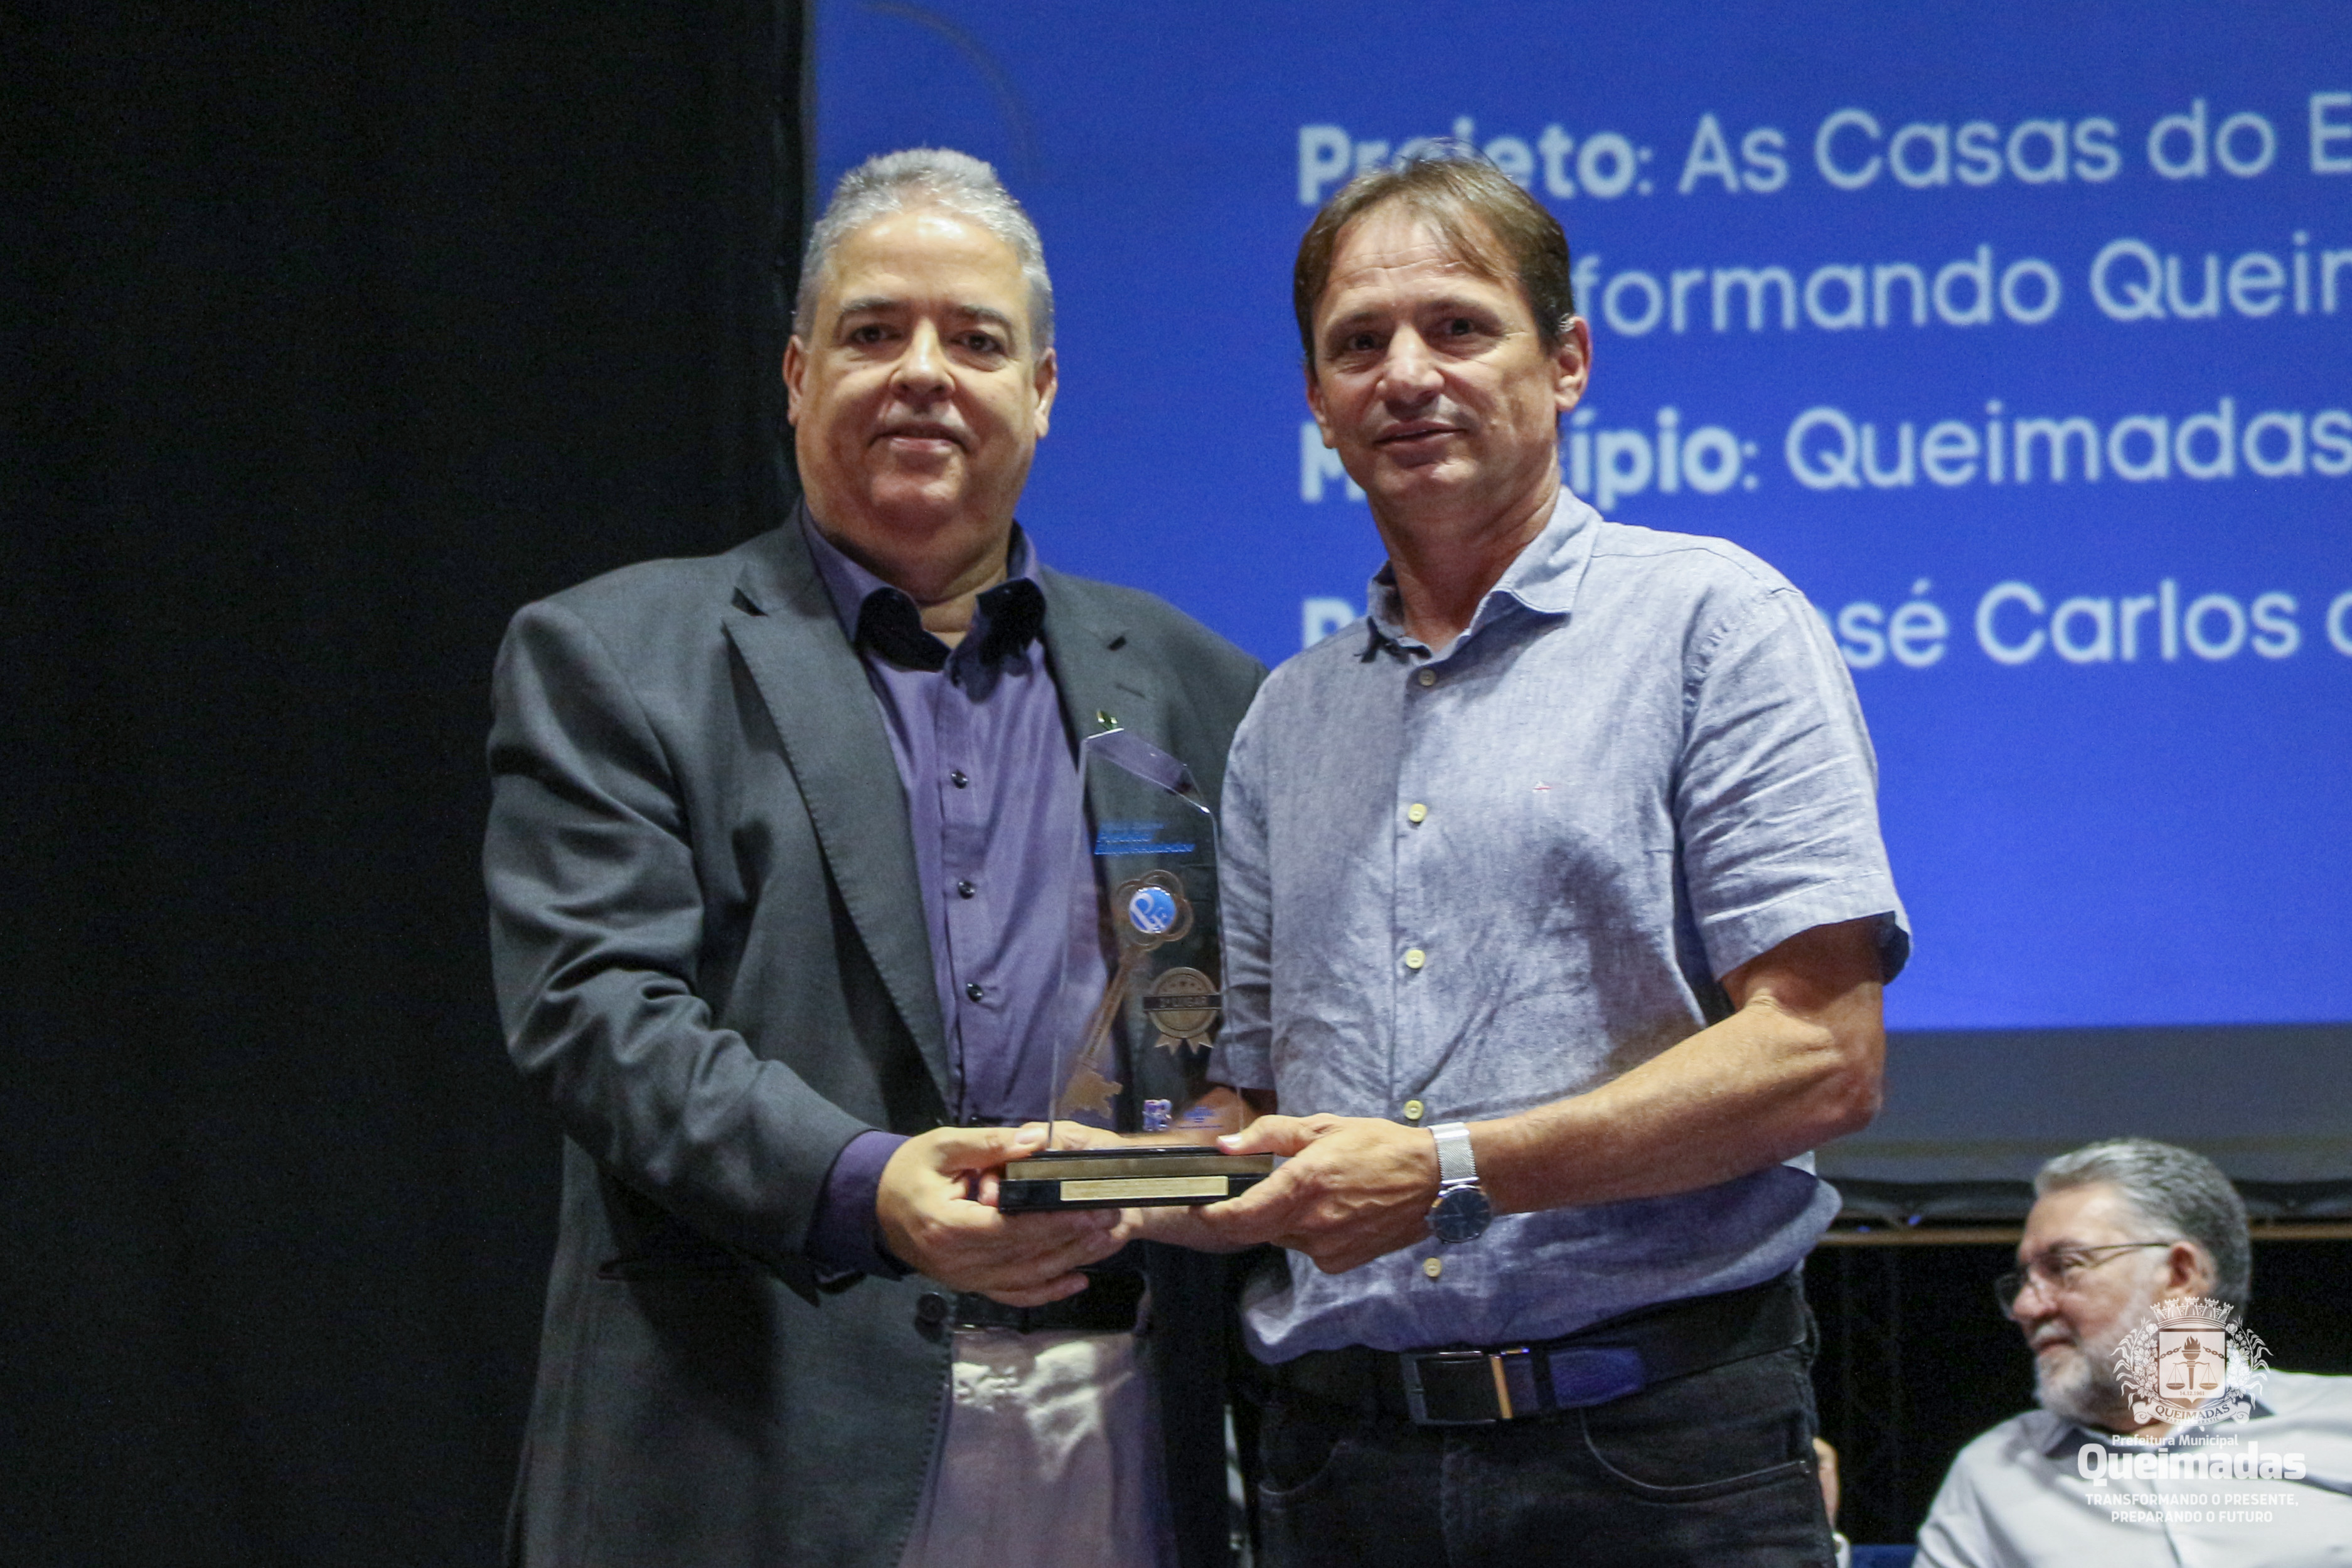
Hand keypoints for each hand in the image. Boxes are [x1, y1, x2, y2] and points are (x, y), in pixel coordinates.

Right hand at [875, 1125, 1124, 1305]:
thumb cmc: (908, 1172)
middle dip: (1073, 1237)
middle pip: (1026, 1255)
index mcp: (950, 1226)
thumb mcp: (942, 1147)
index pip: (1013, 1228)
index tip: (1090, 1206)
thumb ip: (988, 1145)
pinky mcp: (969, 1286)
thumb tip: (1035, 1142)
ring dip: (1069, 1260)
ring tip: (1105, 1240)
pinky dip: (1046, 1290)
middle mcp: (958, 1263)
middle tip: (1111, 1217)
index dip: (1055, 1219)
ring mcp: (964, 1280)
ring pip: (1026, 1277)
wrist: (873, 1207)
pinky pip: (1013, 1294)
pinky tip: (1077, 1278)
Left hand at [1181, 1114, 1440, 1272]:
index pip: (1239, 1214)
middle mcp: (1311, 1222)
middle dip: (1235, 1218)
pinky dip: (1304, 1232)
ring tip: (1302, 1194)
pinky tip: (1326, 1211)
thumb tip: (1225, 1146)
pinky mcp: (1340, 1262)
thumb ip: (1267, 1136)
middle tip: (1230, 1198)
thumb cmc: (1378, 1146)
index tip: (1196, 1207)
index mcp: (1303, 1184)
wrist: (1432, 1180)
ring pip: (1278, 1239)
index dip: (1210, 1215)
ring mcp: (1326, 1248)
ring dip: (1276, 1221)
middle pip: (1251, 1232)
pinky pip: (1305, 1249)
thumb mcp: (1321, 1127)